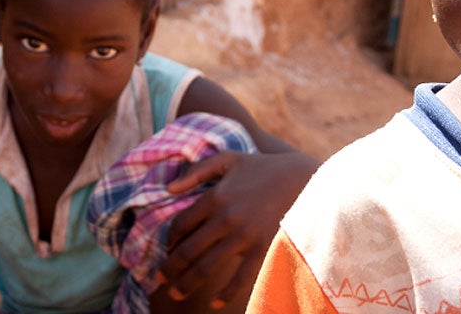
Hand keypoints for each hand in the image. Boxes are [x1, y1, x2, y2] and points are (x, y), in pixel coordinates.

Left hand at [156, 150, 316, 307]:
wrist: (303, 179)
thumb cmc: (263, 168)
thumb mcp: (228, 160)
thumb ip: (197, 170)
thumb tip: (168, 188)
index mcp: (215, 197)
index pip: (181, 224)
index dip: (169, 239)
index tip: (167, 248)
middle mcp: (225, 218)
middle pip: (188, 250)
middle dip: (169, 268)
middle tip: (157, 279)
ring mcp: (244, 236)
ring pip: (207, 267)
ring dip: (187, 283)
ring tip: (175, 293)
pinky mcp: (263, 248)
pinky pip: (240, 276)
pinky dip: (226, 292)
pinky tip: (215, 302)